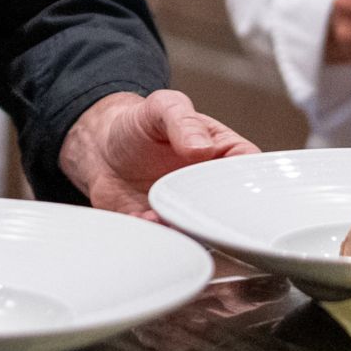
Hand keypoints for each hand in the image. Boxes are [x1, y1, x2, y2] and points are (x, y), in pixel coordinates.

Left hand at [61, 90, 257, 219]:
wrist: (100, 147)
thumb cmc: (138, 125)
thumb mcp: (162, 108)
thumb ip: (182, 120)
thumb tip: (201, 147)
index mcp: (224, 156)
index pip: (251, 177)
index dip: (247, 189)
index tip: (228, 193)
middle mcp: (211, 189)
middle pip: (230, 214)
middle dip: (213, 218)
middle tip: (191, 211)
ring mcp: (189, 211)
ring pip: (201, 234)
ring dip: (183, 231)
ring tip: (158, 214)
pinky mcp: (164, 228)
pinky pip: (169, 242)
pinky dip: (157, 236)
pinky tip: (141, 217)